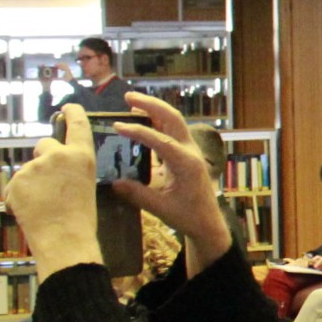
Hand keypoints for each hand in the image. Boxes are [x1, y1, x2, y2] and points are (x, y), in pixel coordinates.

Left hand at [5, 105, 103, 280]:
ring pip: (29, 169)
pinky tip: (31, 210)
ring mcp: (34, 167)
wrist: (64, 240)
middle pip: (45, 145)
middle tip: (51, 183)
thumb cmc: (81, 218)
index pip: (77, 125)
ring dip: (32, 182)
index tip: (68, 107)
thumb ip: (71, 168)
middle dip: (44, 158)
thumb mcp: (84, 185)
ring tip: (44, 205)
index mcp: (82, 156)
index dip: (73, 113)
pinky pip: (16, 185)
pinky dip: (20, 196)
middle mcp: (57, 155)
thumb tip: (53, 167)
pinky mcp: (17, 180)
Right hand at [107, 93, 233, 270]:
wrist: (209, 223)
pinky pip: (173, 131)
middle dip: (151, 104)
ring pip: (174, 121)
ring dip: (155, 109)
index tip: (117, 126)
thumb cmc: (187, 216)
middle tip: (127, 97)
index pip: (161, 140)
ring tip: (132, 103)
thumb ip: (137, 194)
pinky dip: (158, 121)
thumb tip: (113, 182)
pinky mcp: (188, 154)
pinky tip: (143, 120)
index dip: (138, 131)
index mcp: (186, 164)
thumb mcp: (160, 208)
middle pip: (173, 118)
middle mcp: (191, 152)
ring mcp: (191, 151)